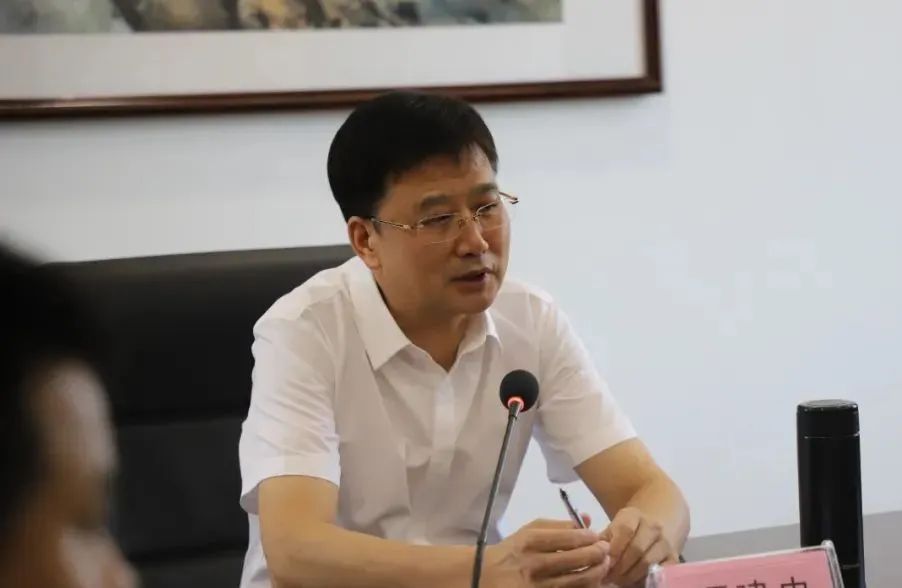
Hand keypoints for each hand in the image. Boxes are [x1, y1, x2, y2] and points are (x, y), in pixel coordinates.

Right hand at [482, 519, 611, 586]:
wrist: (486, 576)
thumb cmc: (513, 550)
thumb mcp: (530, 530)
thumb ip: (559, 524)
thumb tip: (587, 518)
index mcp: (530, 541)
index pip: (569, 537)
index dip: (589, 537)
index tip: (597, 536)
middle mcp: (534, 564)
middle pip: (576, 560)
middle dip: (597, 554)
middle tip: (606, 550)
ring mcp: (537, 586)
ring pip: (577, 581)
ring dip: (596, 573)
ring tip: (604, 566)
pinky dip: (585, 587)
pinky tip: (592, 581)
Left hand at [600, 507, 676, 586]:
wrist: (653, 529)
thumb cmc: (626, 531)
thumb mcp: (613, 528)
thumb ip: (603, 539)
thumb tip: (594, 551)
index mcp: (634, 515)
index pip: (625, 530)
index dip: (614, 549)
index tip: (604, 562)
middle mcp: (652, 526)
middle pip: (636, 548)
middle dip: (620, 566)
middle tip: (609, 577)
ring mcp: (665, 542)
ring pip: (648, 562)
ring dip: (630, 575)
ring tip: (618, 580)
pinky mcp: (673, 557)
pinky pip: (659, 571)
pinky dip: (645, 578)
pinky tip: (634, 580)